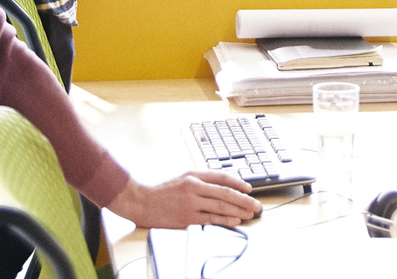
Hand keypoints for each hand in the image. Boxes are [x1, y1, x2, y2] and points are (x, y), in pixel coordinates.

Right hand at [107, 170, 260, 228]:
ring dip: (238, 211)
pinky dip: (225, 220)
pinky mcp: (186, 218)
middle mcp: (193, 187)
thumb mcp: (182, 177)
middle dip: (244, 200)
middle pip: (225, 193)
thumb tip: (224, 185)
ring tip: (250, 214)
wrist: (141, 201)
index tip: (249, 188)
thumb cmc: (162, 190)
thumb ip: (202, 179)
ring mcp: (190, 204)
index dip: (238, 183)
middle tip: (256, 205)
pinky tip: (235, 221)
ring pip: (220, 207)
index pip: (222, 177)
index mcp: (193, 175)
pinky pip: (210, 219)